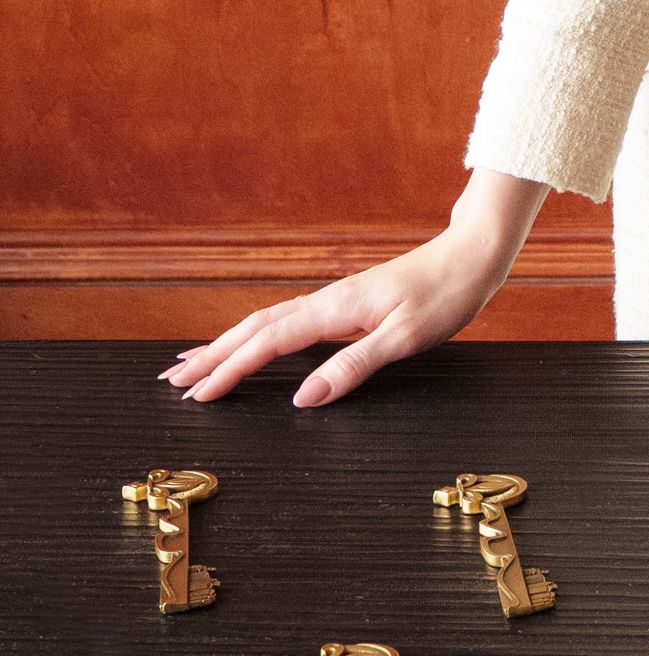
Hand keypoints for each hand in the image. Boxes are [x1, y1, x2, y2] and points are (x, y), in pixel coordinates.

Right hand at [161, 173, 547, 408]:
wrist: (470, 257)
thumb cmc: (444, 296)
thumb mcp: (404, 340)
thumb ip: (353, 368)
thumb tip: (304, 399)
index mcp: (333, 311)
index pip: (266, 345)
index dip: (228, 370)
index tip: (196, 393)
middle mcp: (325, 302)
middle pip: (253, 329)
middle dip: (211, 355)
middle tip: (171, 379)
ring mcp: (333, 301)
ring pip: (265, 323)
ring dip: (227, 343)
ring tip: (193, 362)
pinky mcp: (344, 304)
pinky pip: (286, 321)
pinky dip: (257, 334)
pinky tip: (252, 343)